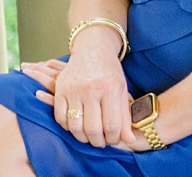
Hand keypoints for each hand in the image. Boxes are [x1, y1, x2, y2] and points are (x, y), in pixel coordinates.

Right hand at [26, 61, 152, 151]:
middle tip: (100, 142)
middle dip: (98, 142)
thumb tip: (130, 140)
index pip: (111, 126)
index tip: (112, 140)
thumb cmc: (109, 71)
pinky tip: (76, 126)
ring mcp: (74, 90)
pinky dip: (67, 127)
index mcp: (110, 89)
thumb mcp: (122, 90)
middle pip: (92, 129)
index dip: (112, 139)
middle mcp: (91, 89)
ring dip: (82, 138)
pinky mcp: (60, 90)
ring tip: (89, 137)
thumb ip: (125, 116)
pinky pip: (60, 118)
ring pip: (75, 127)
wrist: (92, 49)